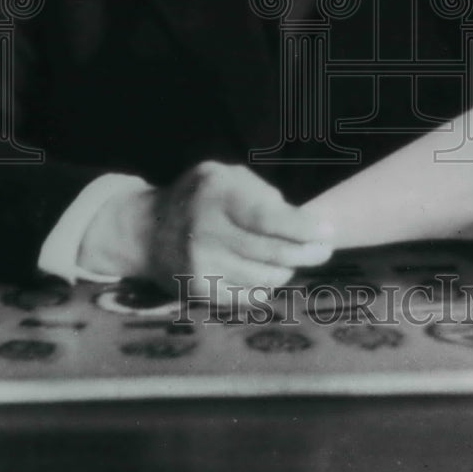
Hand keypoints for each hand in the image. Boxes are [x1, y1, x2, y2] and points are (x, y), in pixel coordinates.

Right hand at [80, 161, 332, 302]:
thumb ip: (260, 192)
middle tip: (324, 250)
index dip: (302, 228)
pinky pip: (248, 296)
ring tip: (289, 258)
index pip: (267, 218)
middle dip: (306, 252)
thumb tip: (301, 222)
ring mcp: (200, 264)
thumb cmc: (198, 198)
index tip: (327, 231)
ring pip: (264, 278)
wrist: (145, 230)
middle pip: (271, 252)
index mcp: (215, 194)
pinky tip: (264, 273)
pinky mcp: (198, 290)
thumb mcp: (224, 176)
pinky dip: (264, 286)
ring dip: (286, 269)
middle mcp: (205, 230)